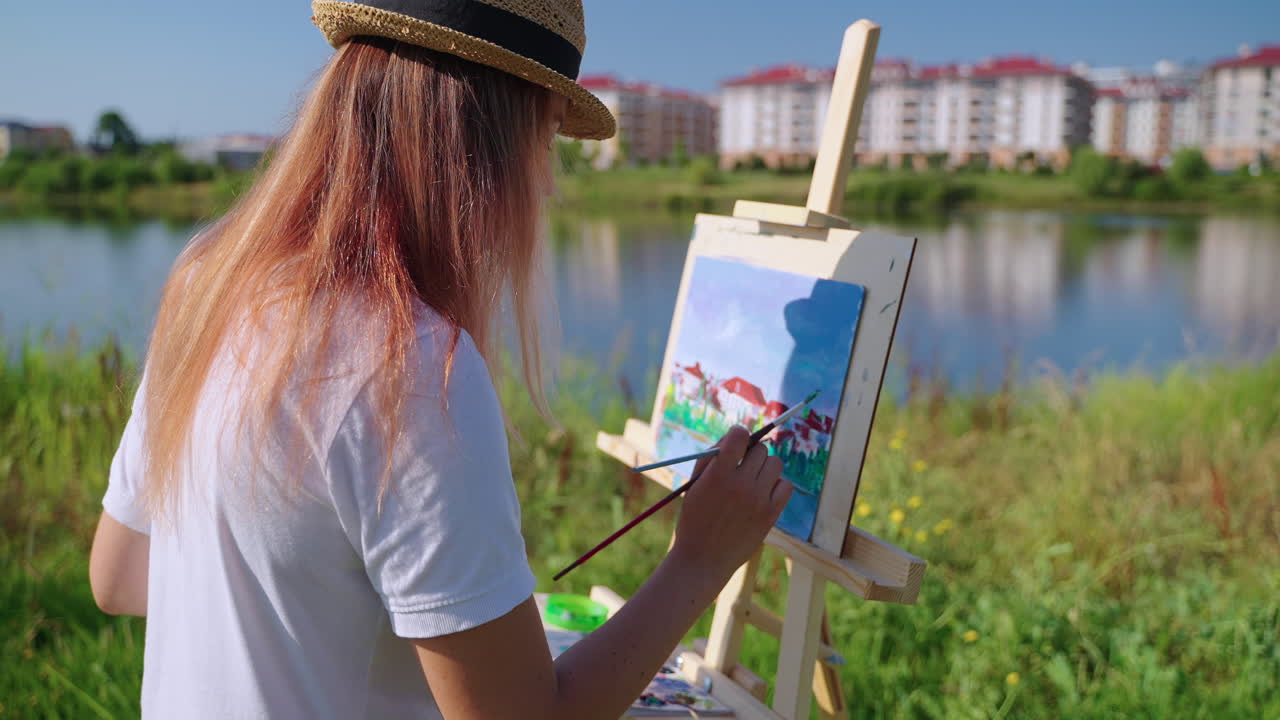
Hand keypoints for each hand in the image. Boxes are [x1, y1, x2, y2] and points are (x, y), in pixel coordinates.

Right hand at [670, 426, 791, 581]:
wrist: (703, 559)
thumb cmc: (695, 518)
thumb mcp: (695, 484)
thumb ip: (713, 457)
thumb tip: (736, 435)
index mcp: (718, 473)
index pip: (740, 435)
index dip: (739, 434)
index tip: (736, 442)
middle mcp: (741, 484)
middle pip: (760, 449)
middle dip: (751, 453)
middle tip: (741, 467)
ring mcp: (758, 499)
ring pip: (775, 464)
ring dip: (765, 467)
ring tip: (753, 481)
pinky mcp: (771, 514)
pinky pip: (786, 485)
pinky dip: (777, 485)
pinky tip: (764, 493)